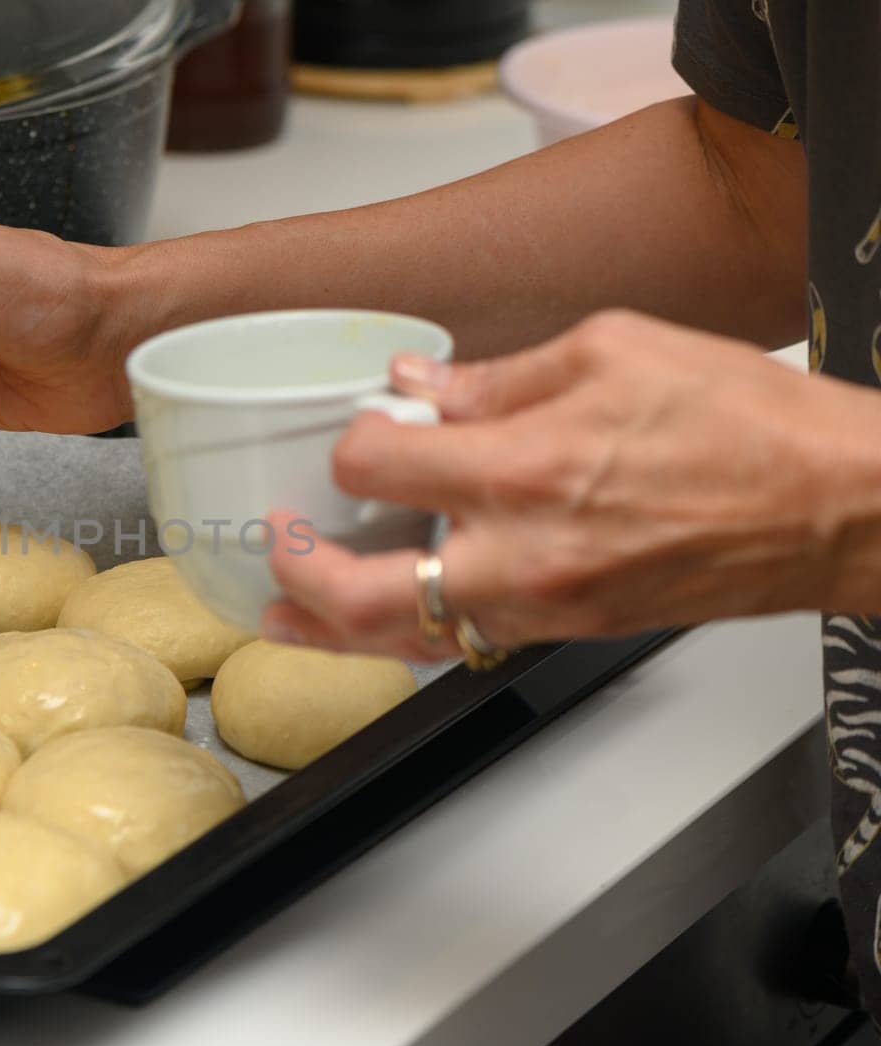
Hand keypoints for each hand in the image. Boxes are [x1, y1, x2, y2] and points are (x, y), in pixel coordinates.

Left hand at [263, 310, 878, 660]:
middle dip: (298, 576)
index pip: (374, 467)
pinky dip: (409, 635)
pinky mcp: (566, 630)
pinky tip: (383, 620)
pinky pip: (463, 643)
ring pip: (406, 639)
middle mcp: (522, 554)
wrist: (835, 508)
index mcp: (527, 468)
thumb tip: (416, 385)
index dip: (352, 444)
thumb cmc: (746, 426)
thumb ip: (496, 375)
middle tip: (274, 549)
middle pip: (362, 597)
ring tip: (285, 614)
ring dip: (334, 629)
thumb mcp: (614, 349)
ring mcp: (543, 607)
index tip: (364, 429)